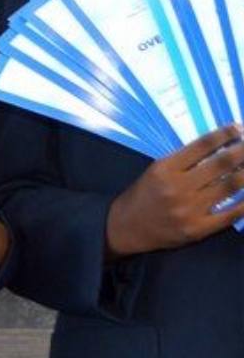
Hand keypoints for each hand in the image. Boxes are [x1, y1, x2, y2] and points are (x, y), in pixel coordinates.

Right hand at [106, 124, 243, 257]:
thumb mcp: (156, 171)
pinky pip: (230, 214)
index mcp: (165, 169)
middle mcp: (178, 187)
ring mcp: (189, 209)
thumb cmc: (142, 195)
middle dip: (243, 151)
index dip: (224, 134)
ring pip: (230, 186)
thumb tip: (220, 149)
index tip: (238, 128)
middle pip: (221, 164)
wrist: (125, 228)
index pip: (202, 146)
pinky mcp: (197, 229)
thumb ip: (184, 161)